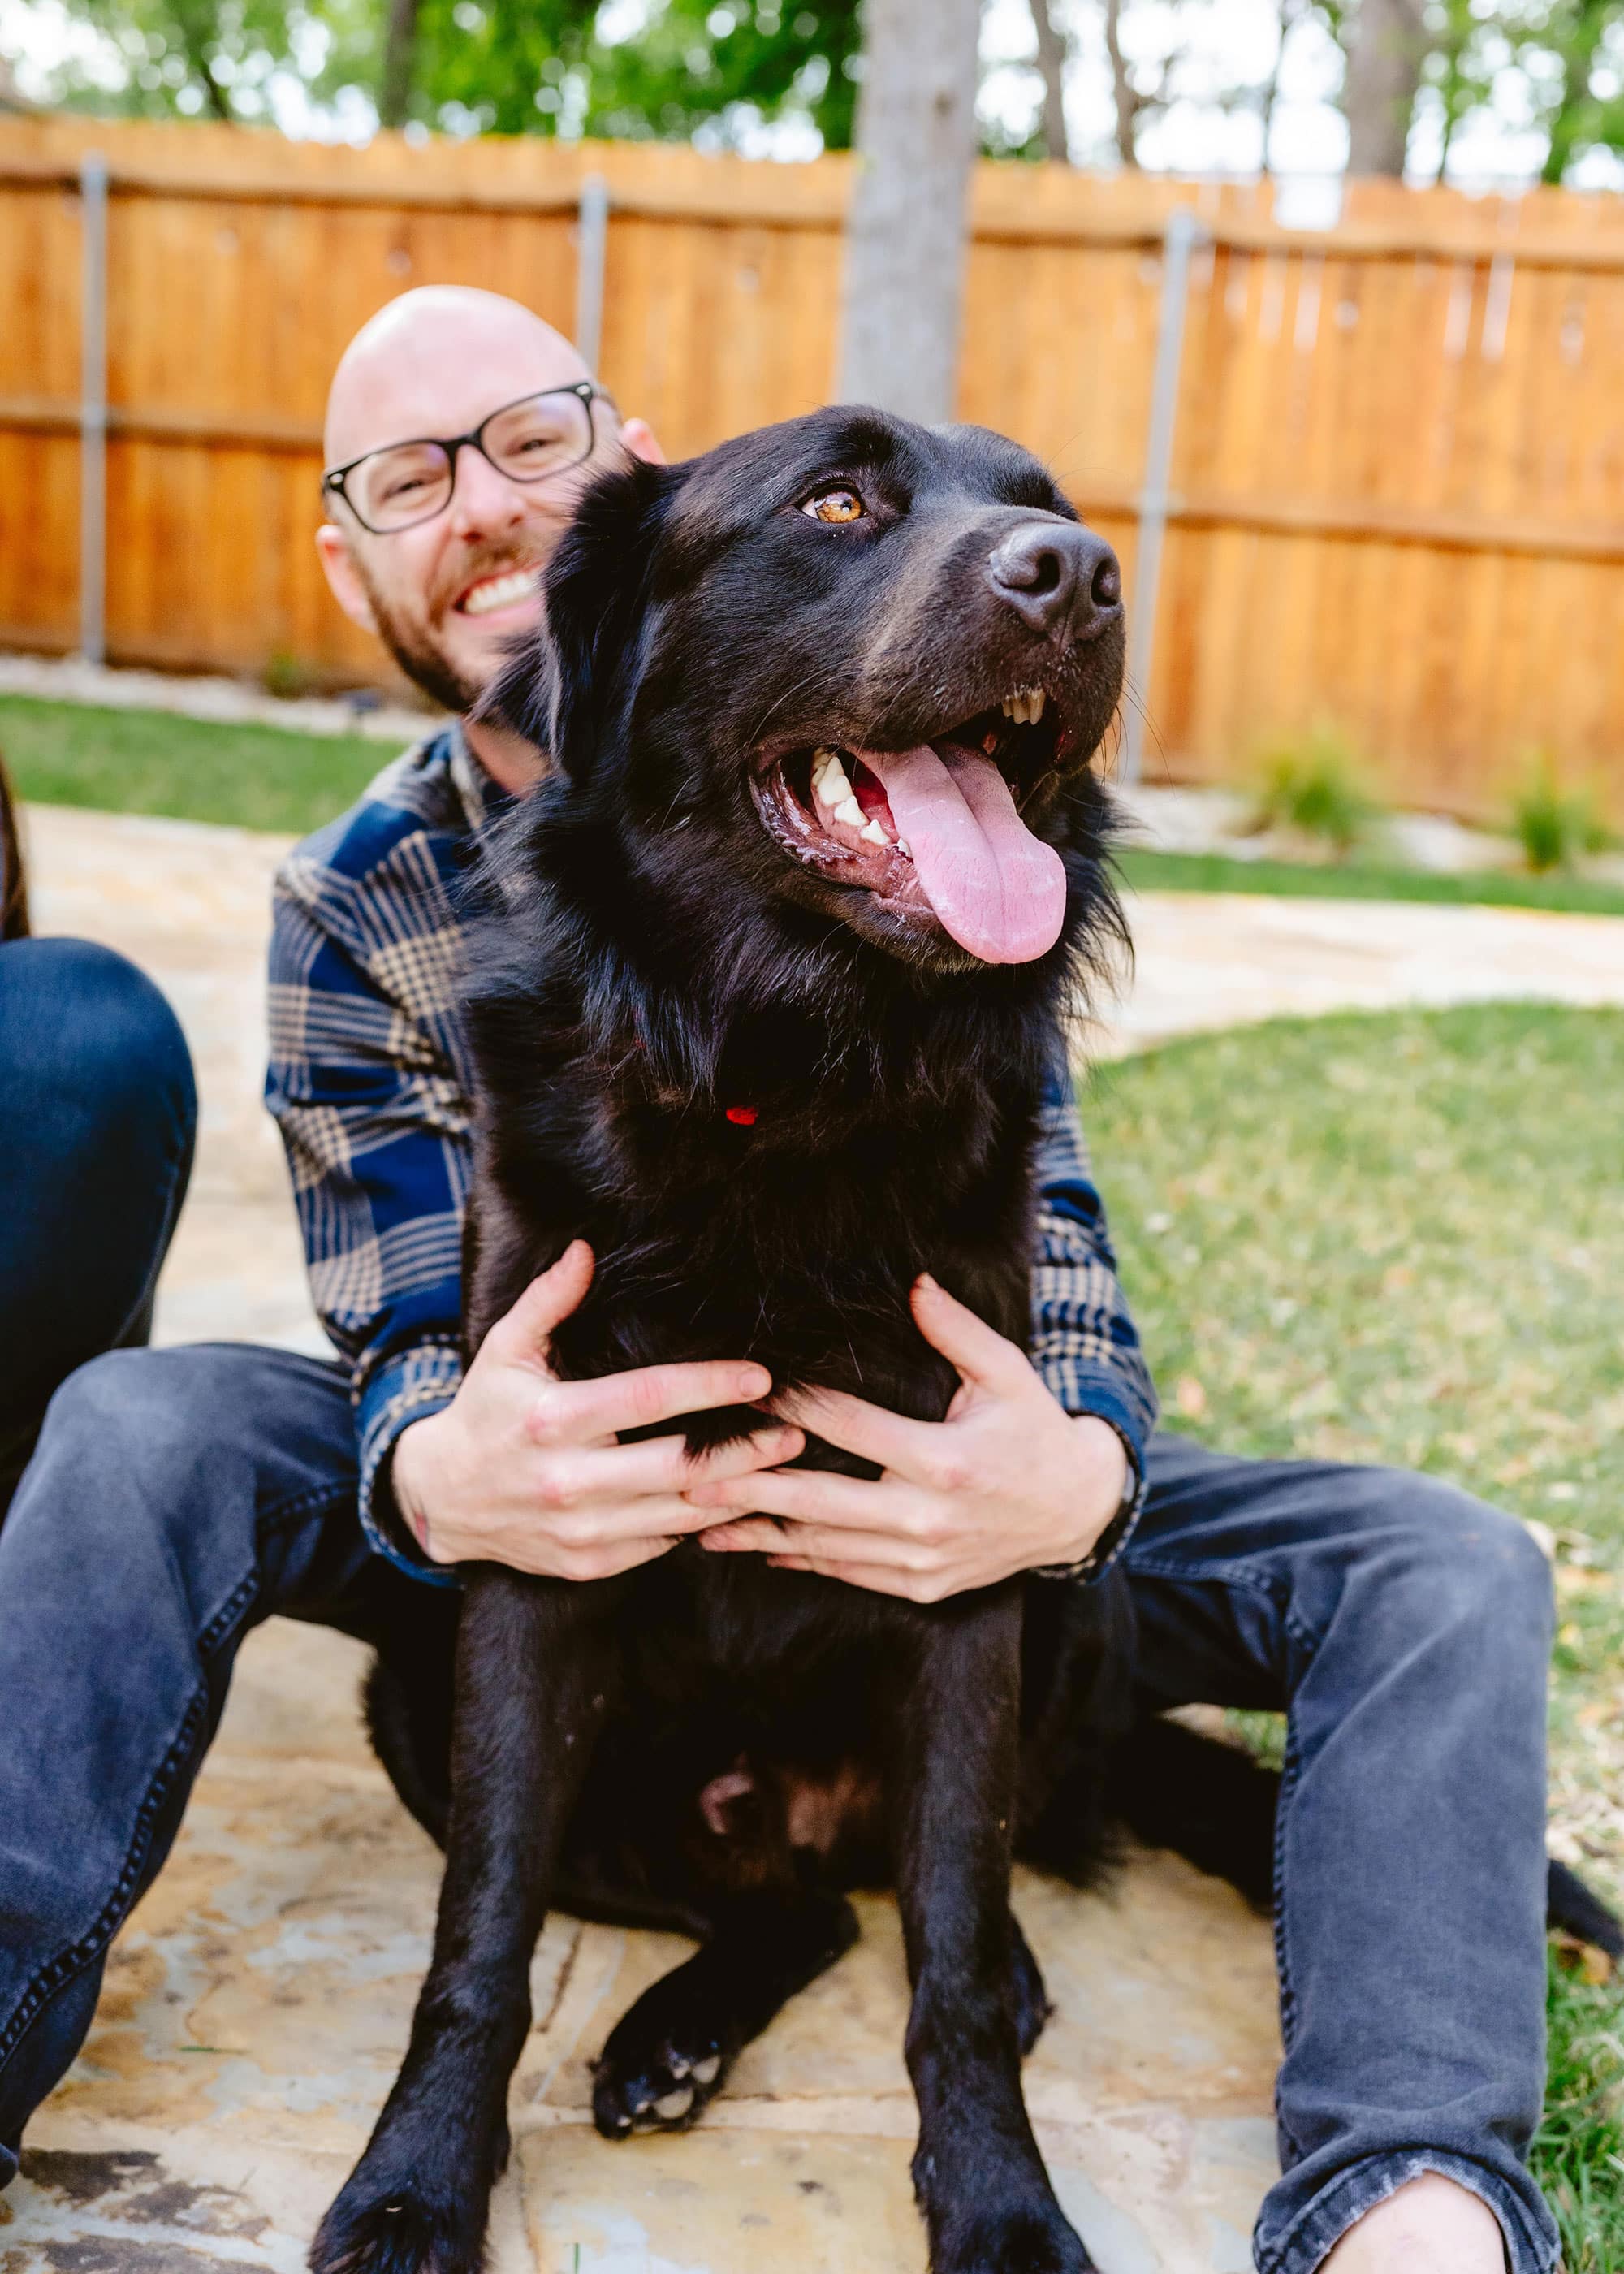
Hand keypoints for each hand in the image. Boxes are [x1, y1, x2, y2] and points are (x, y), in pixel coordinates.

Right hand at [389, 1241, 802, 1580]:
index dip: (708, 1386)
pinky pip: (660, 1545)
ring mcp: (580, 1531)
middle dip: (745, 1450)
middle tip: (794, 1431)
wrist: (440, 1502)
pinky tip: (734, 1501)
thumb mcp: (504, 1350)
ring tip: (781, 1467)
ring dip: (736, 1492)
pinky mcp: (588, 1565)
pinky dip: (699, 1525)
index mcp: (552, 1420)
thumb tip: (586, 1249)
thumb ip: (548, 1300)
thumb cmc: (484, 1413)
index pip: (646, 1400)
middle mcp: (567, 1482)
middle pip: (677, 1467)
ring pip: (678, 1514)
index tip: (759, 1376)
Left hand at [685, 1273, 1128, 1601]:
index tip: (746, 1391)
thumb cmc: (1034, 1431)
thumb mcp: (1006, 1374)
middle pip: (819, 1500)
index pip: (852, 1429)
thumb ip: (955, 1330)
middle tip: (689, 1471)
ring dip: (758, 1529)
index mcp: (946, 1462)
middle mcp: (927, 1518)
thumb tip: (912, 1281)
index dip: (794, 1408)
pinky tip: (756, 1544)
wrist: (1074, 1512)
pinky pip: (846, 1573)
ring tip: (699, 1514)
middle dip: (750, 1485)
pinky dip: (798, 1559)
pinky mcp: (919, 1587)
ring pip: (823, 1547)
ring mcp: (920, 1561)